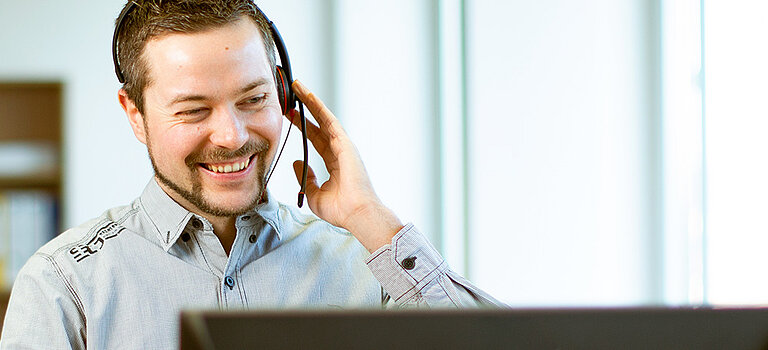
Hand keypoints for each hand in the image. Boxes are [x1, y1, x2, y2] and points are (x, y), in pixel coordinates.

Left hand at [288, 80, 402, 251]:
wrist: (356, 214)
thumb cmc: (341, 209)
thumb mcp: (314, 194)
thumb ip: (305, 178)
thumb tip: (297, 162)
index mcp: (335, 163)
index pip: (316, 139)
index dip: (303, 127)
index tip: (289, 117)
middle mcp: (340, 151)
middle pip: (318, 125)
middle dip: (304, 110)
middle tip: (290, 96)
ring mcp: (343, 145)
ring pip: (323, 117)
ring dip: (310, 101)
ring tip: (296, 87)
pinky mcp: (345, 143)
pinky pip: (329, 120)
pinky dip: (318, 106)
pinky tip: (307, 95)